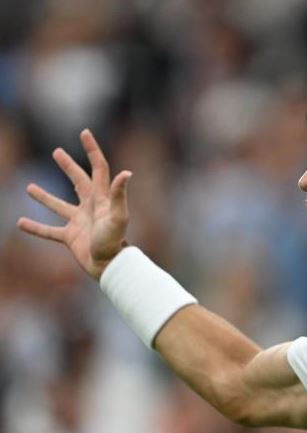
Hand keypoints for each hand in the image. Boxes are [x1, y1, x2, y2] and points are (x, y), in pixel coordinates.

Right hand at [16, 129, 131, 279]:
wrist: (110, 266)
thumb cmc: (115, 241)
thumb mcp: (118, 216)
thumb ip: (119, 195)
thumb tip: (126, 172)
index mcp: (102, 198)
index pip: (98, 169)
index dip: (92, 150)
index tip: (84, 132)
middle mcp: (91, 208)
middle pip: (78, 182)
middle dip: (69, 166)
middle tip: (57, 152)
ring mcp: (79, 222)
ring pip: (59, 206)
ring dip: (45, 197)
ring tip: (29, 187)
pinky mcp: (70, 237)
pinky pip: (49, 231)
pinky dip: (36, 228)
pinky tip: (20, 223)